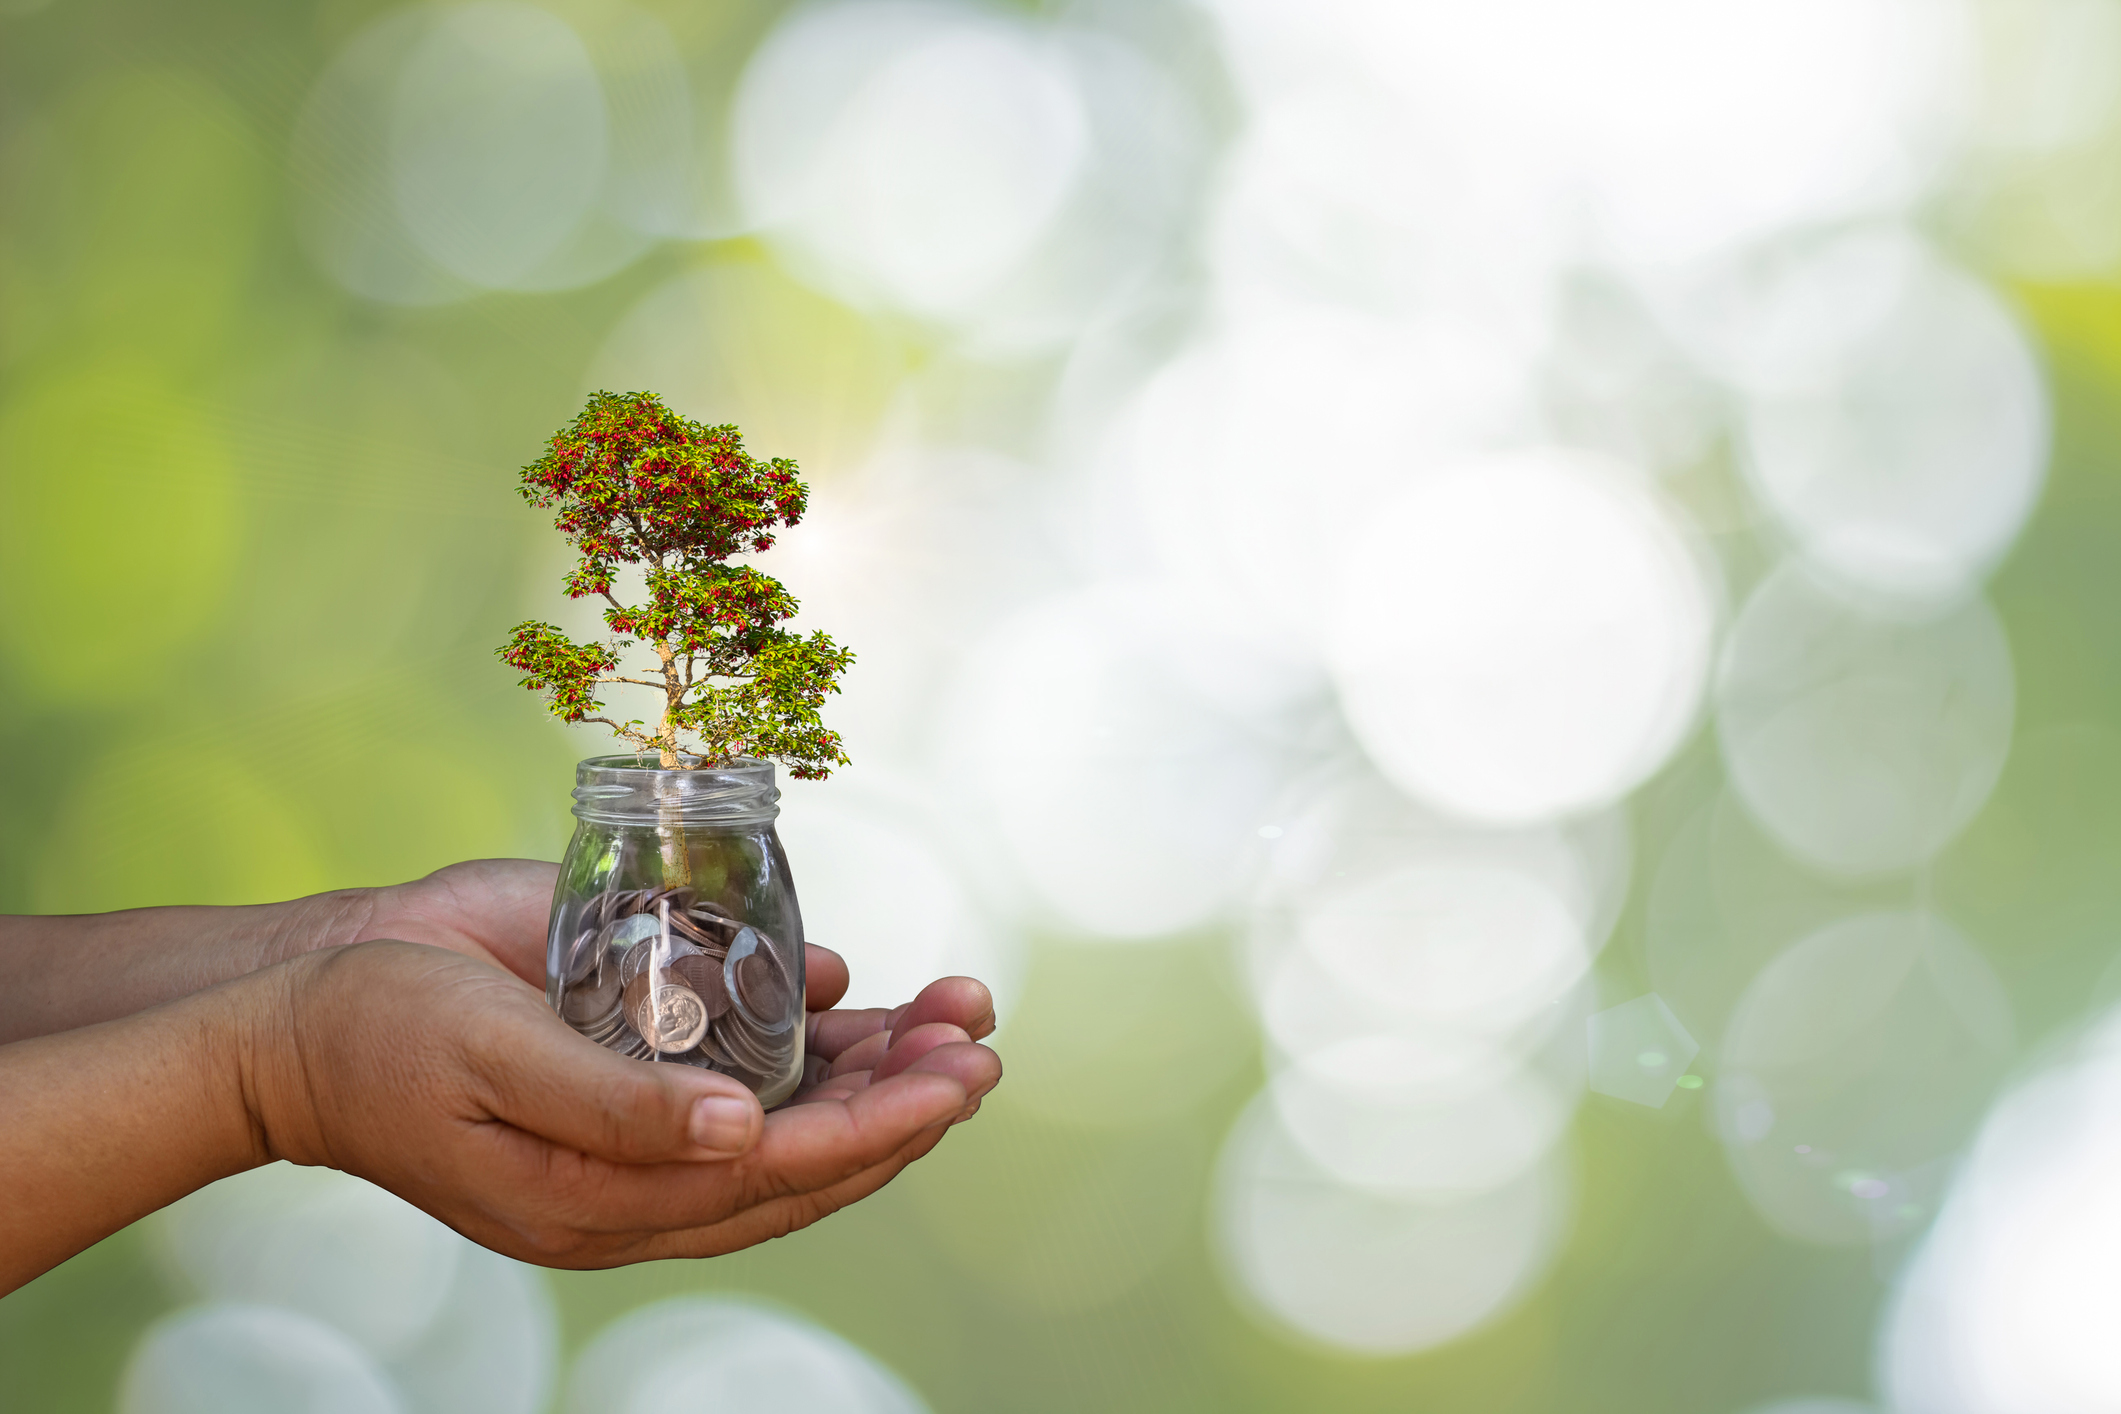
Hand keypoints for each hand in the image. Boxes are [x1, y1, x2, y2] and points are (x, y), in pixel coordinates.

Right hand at [245, 939, 1001, 1266]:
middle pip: (805, 1152)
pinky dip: (813, 1033)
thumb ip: (618, 1107)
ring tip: (960, 1011)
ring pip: (789, 1112)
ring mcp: (640, 1115)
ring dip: (879, 1065)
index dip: (878, 1130)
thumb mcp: (491, 1066)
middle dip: (906, 1100)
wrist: (295, 1010)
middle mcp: (642, 1168)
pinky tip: (861, 992)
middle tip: (981, 1043)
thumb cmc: (380, 1038)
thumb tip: (746, 1132)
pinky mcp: (629, 1056)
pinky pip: (742, 1063)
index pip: (777, 1174)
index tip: (959, 1083)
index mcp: (606, 1200)